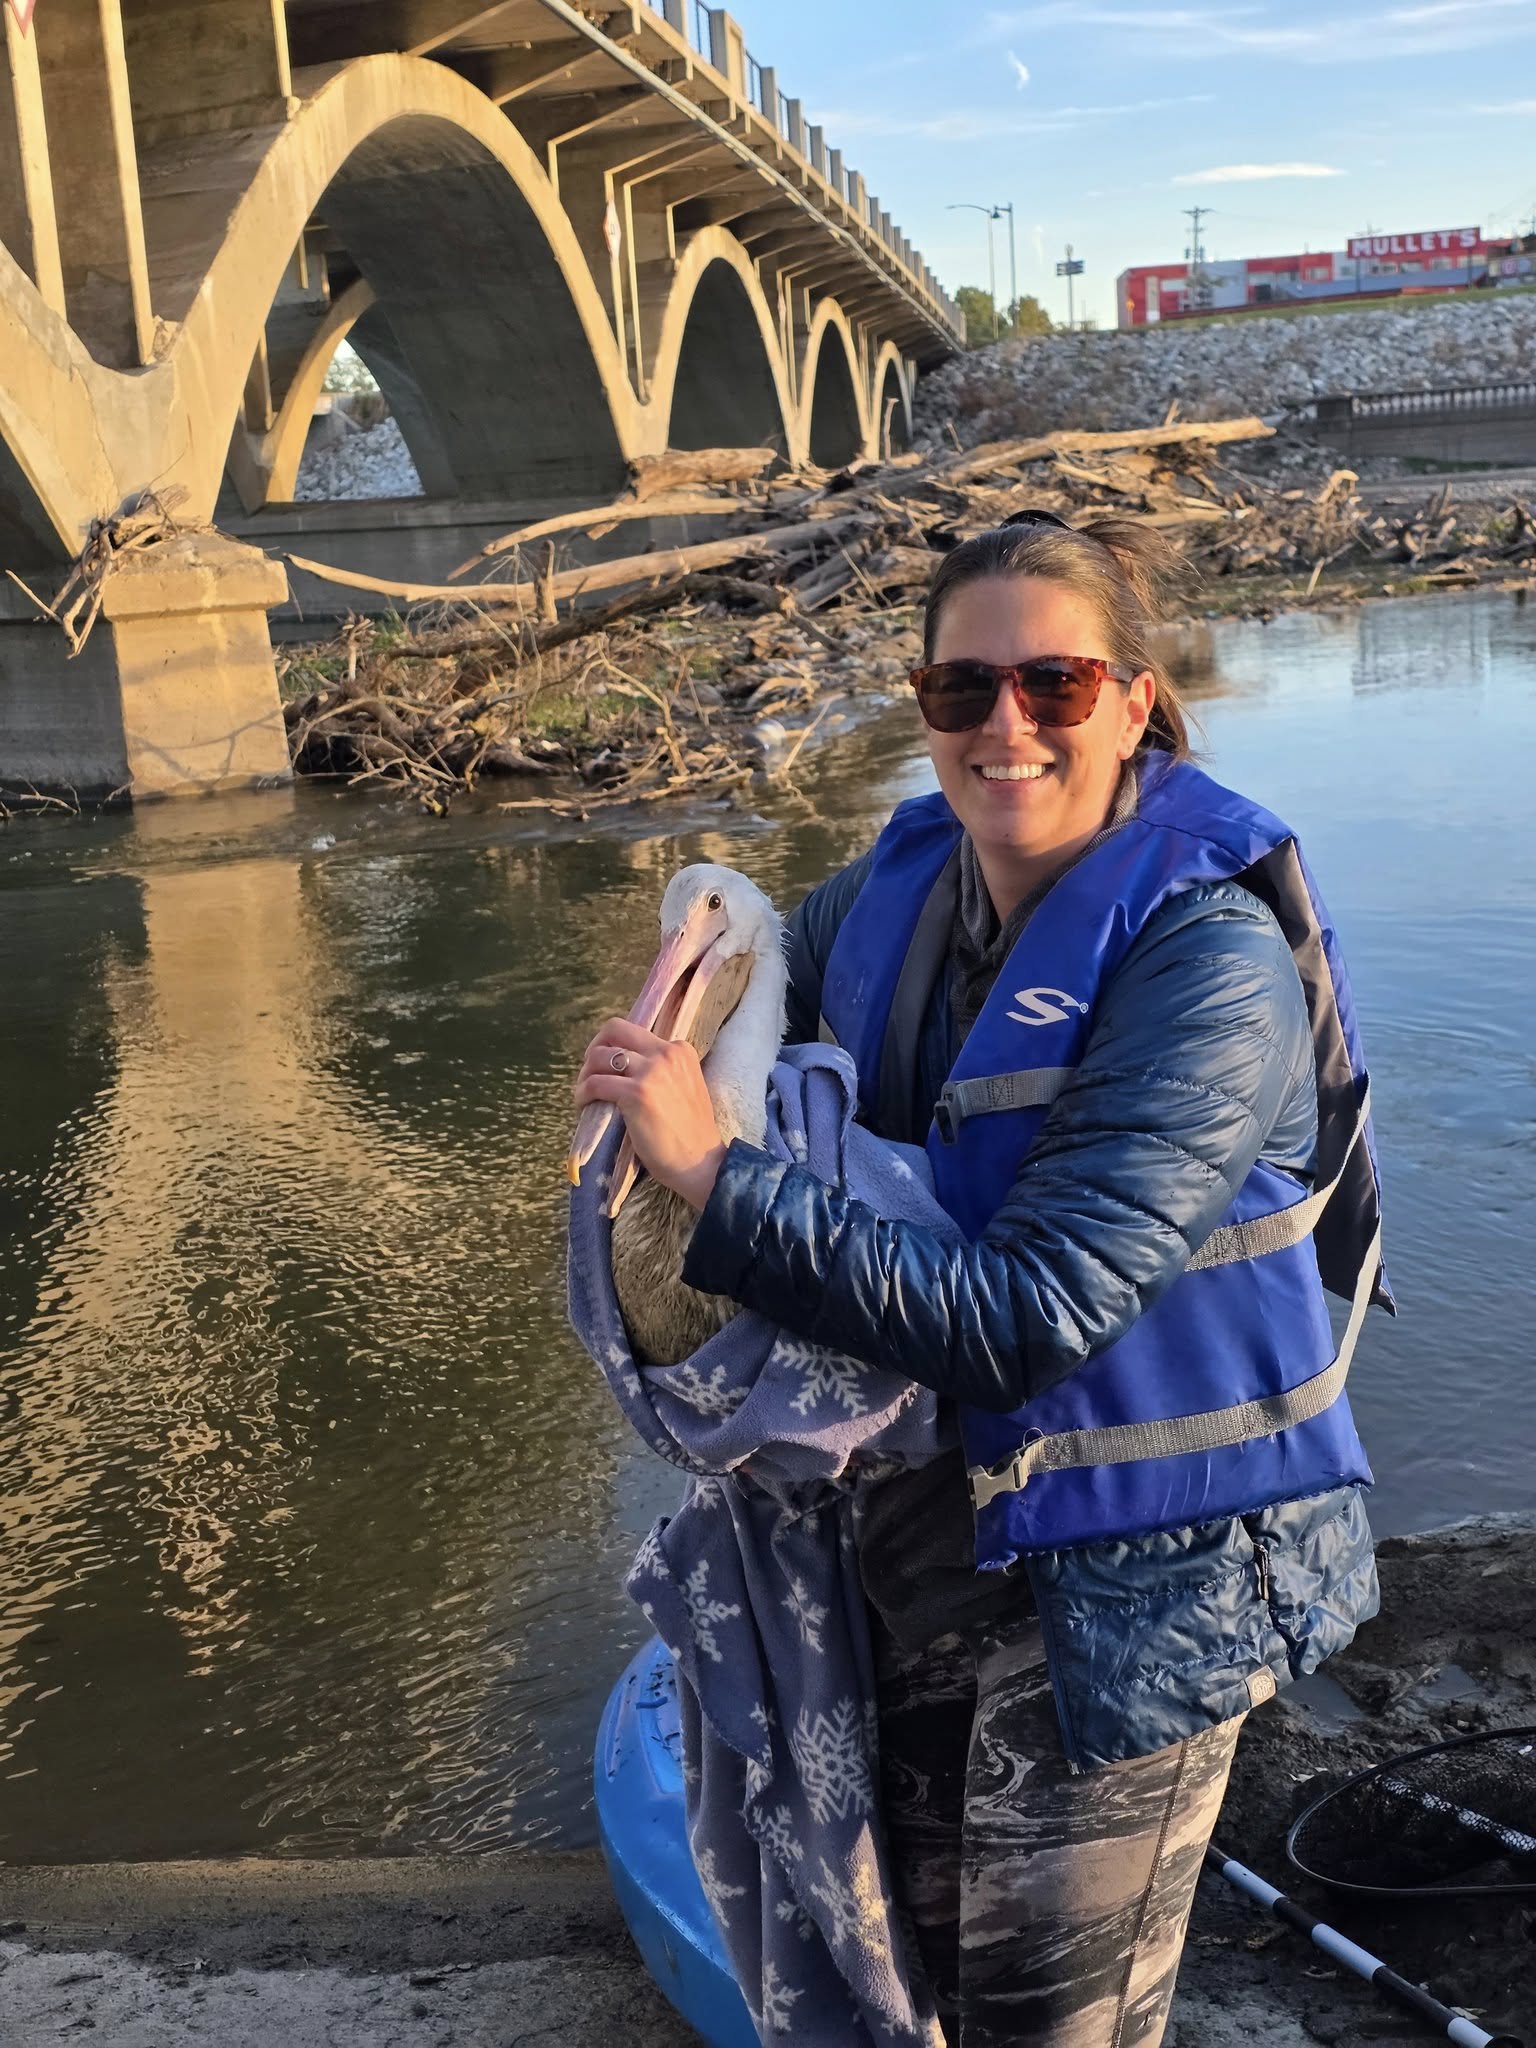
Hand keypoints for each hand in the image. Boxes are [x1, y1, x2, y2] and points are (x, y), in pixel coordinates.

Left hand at [574, 1017, 727, 1210]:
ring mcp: (651, 1072)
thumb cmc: (690, 1132)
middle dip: (594, 1049)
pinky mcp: (636, 1094)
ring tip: (586, 1094)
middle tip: (589, 1073)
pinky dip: (583, 1093)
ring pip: (599, 1056)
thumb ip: (661, 1070)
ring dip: (585, 1075)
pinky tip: (584, 1105)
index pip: (633, 1031)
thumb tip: (621, 1064)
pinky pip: (595, 1084)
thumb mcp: (684, 1085)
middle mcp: (666, 1053)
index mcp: (679, 1049)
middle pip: (613, 1030)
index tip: (606, 1066)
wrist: (701, 1162)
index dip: (613, 1046)